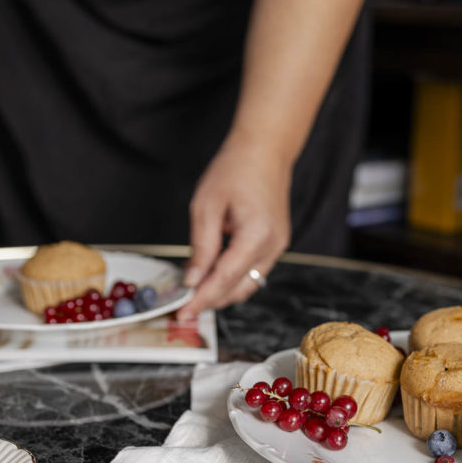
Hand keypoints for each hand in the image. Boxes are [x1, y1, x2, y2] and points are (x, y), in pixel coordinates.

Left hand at [176, 130, 291, 319]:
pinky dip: (233, 279)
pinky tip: (212, 277)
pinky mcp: (276, 244)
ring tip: (196, 295)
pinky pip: (254, 271)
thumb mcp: (206, 206)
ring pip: (249, 284)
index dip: (202, 298)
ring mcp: (278, 246)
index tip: (183, 312)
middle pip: (240, 289)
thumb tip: (193, 279)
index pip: (225, 278)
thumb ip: (201, 247)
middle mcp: (272, 246)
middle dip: (212, 301)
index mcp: (256, 235)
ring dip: (223, 293)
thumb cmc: (234, 170)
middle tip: (185, 308)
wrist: (265, 150)